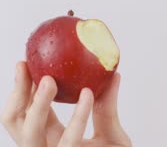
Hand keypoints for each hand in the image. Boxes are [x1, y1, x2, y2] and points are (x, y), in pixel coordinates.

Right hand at [1, 61, 131, 146]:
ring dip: (37, 105)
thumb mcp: (112, 132)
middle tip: (30, 69)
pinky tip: (87, 96)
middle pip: (17, 122)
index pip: (27, 111)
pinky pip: (67, 142)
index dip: (22, 88)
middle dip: (18, 94)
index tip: (25, 63)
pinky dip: (76, 118)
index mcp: (52, 138)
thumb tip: (114, 74)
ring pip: (30, 134)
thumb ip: (108, 106)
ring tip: (50, 80)